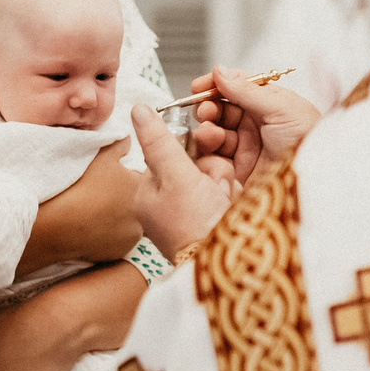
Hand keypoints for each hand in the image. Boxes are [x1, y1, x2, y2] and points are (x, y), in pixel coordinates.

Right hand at [18, 141, 140, 275]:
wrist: (57, 225)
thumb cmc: (79, 186)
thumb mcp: (101, 155)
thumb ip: (119, 144)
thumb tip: (129, 139)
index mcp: (141, 189)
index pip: (141, 176)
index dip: (125, 173)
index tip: (110, 174)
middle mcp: (143, 214)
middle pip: (135, 200)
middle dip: (123, 196)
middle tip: (101, 190)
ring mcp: (131, 237)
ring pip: (126, 222)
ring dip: (116, 216)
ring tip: (94, 208)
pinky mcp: (118, 253)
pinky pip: (115, 239)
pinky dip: (106, 233)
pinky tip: (91, 225)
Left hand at [128, 106, 236, 260]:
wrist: (231, 262)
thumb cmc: (195, 224)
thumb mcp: (175, 174)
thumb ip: (159, 141)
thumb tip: (138, 109)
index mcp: (147, 196)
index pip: (166, 155)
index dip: (187, 154)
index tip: (195, 164)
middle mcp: (167, 206)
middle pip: (193, 164)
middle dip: (210, 171)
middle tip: (210, 189)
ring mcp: (191, 214)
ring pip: (213, 175)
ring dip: (223, 182)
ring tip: (222, 201)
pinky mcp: (214, 219)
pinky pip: (226, 192)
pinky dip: (231, 195)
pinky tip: (230, 207)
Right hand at [186, 67, 319, 188]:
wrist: (314, 179)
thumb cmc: (309, 141)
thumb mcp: (280, 108)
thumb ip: (247, 90)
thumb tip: (220, 71)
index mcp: (270, 104)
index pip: (237, 87)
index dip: (217, 85)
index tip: (200, 86)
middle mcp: (257, 124)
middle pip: (222, 109)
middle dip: (209, 107)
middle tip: (205, 110)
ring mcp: (247, 147)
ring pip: (216, 131)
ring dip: (208, 128)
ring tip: (209, 132)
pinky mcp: (238, 170)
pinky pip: (215, 156)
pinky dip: (207, 150)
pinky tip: (209, 146)